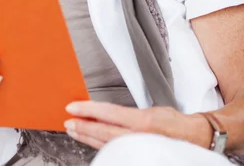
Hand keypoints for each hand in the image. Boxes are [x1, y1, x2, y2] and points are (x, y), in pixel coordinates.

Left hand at [64, 101, 212, 150]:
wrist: (195, 139)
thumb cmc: (176, 123)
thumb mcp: (154, 110)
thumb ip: (130, 114)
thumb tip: (108, 113)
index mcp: (143, 122)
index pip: (109, 114)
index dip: (88, 110)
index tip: (73, 107)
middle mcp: (139, 137)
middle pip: (103, 133)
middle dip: (83, 127)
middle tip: (68, 121)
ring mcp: (138, 149)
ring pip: (106, 144)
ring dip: (87, 137)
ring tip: (74, 130)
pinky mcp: (138, 156)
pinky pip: (114, 151)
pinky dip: (99, 145)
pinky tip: (91, 140)